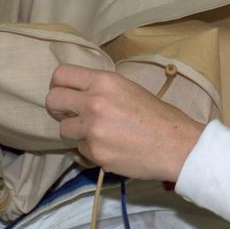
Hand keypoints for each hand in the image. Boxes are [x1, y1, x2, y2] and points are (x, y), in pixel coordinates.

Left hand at [46, 64, 204, 180]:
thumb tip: (80, 95)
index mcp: (104, 81)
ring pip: (63, 129)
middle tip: (70, 114)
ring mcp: (92, 130)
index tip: (66, 93)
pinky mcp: (95, 153)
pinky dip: (92, 149)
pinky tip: (112, 147)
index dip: (59, 85)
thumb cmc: (160, 115)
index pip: (61, 75)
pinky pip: (81, 149)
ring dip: (77, 132)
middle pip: (52, 101)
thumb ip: (102, 89)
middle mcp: (93, 102)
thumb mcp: (129, 89)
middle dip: (58, 109)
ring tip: (99, 133)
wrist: (177, 144)